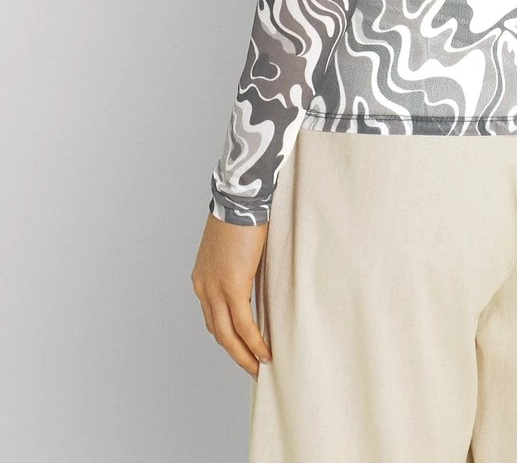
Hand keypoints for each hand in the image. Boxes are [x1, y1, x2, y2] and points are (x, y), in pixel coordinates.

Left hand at [192, 214, 272, 376]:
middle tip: (252, 367)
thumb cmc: (240, 215)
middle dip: (235, 353)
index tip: (242, 348)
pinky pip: (243, 324)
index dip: (228, 337)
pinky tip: (265, 352)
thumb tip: (251, 280)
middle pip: (218, 332)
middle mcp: (203, 288)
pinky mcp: (232, 286)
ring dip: (244, 355)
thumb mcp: (232, 248)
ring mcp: (215, 288)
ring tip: (259, 367)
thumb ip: (236, 268)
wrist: (240, 198)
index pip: (212, 318)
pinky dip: (254, 342)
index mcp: (201, 279)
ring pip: (228, 335)